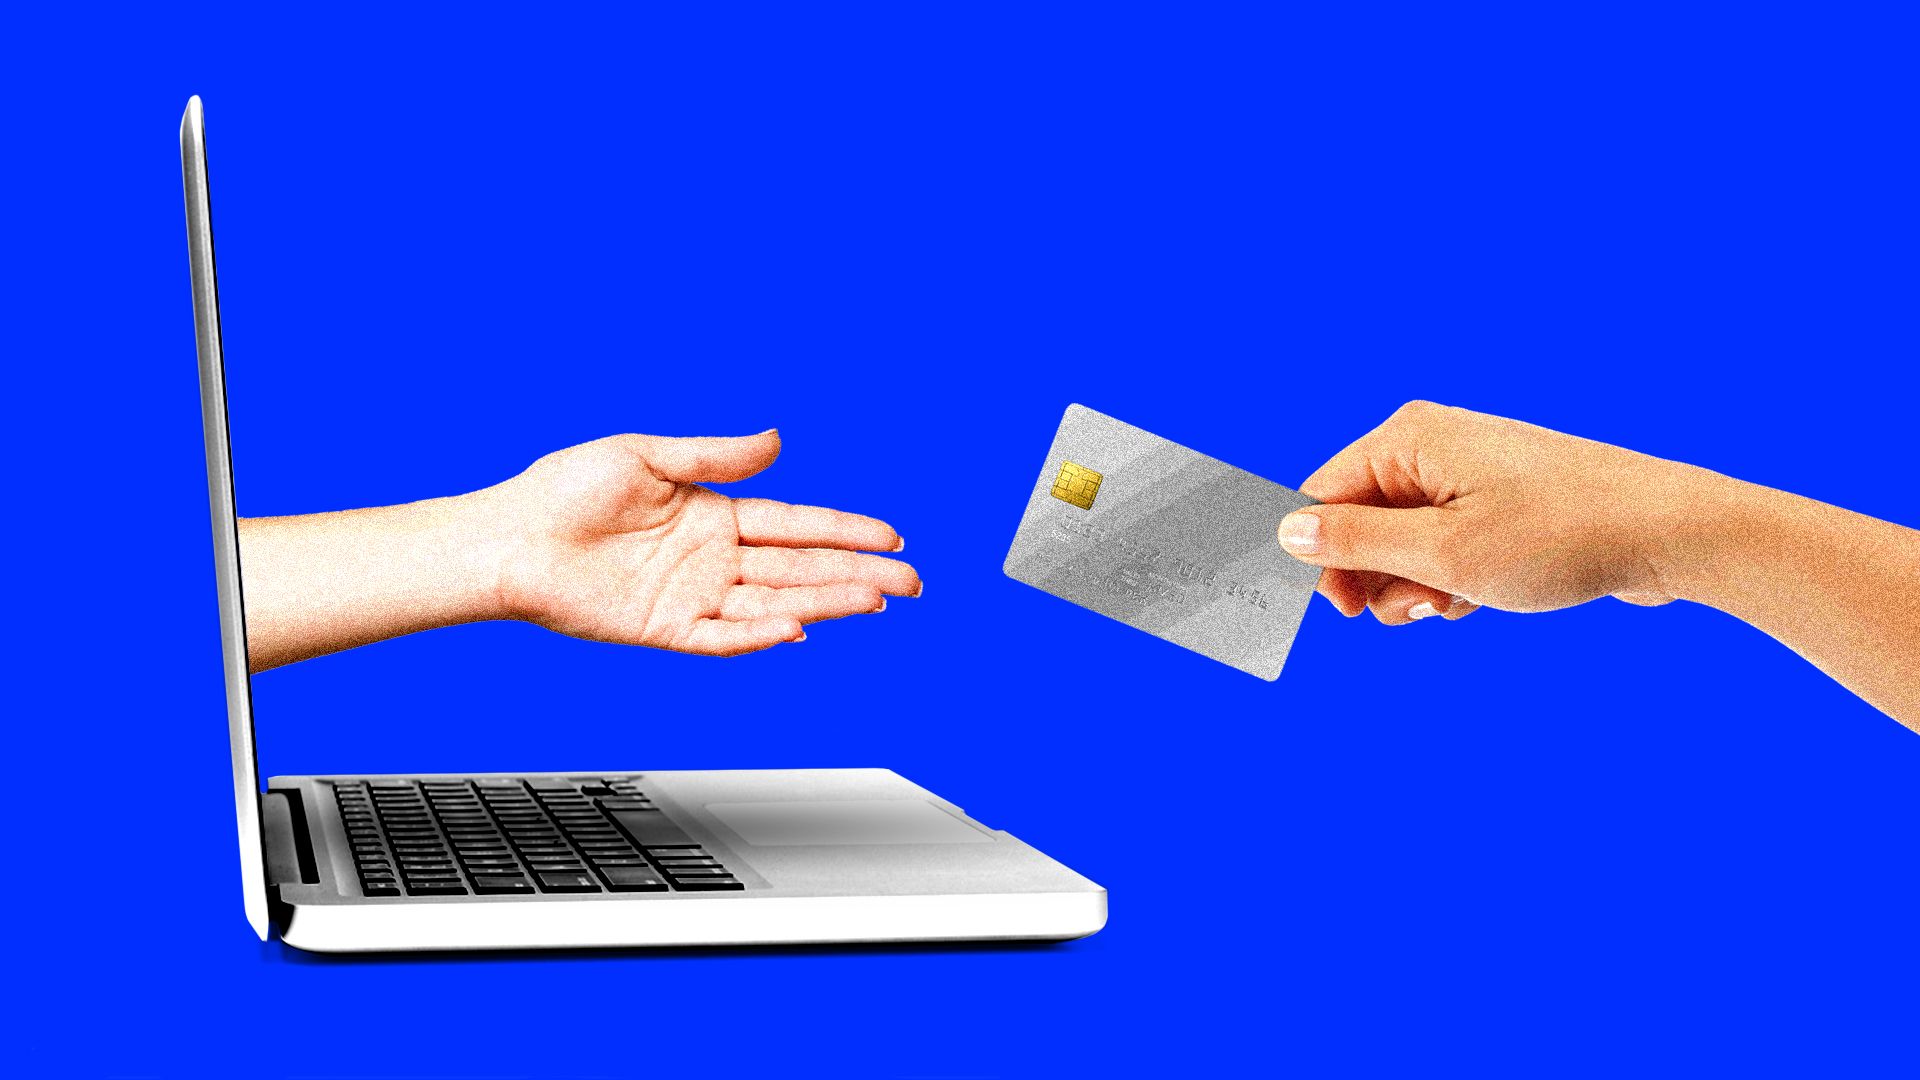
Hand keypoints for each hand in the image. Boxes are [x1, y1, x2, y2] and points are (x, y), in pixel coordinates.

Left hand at [483, 429, 919, 655]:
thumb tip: (776, 440)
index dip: (844, 530)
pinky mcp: (663, 629)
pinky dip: (759, 635)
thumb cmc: (563, 491)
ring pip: (775, 603)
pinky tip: (798, 628)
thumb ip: (715, 454)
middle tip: (910, 581)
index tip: (890, 536)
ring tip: (875, 602)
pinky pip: (721, 637)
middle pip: (799, 568)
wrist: (506, 538)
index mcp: (712, 514)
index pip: (794, 525)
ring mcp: (691, 596)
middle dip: (857, 573)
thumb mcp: (646, 455)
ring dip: (826, 602)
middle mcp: (710, 559)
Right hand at [1276, 401, 1709, 624]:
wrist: (1670, 534)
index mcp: (1409, 438)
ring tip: (1456, 604)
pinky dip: (1452, 578)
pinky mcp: (1498, 499)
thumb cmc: (1561, 535)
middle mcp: (1433, 444)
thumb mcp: (1444, 553)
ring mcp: (1468, 471)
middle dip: (1377, 577)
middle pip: (1360, 522)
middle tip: (1415, 611)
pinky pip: (1444, 544)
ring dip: (1416, 585)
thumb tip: (1287, 532)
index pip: (1323, 497)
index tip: (1340, 611)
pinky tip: (1482, 597)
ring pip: (1403, 541)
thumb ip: (1357, 544)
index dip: (1323, 559)